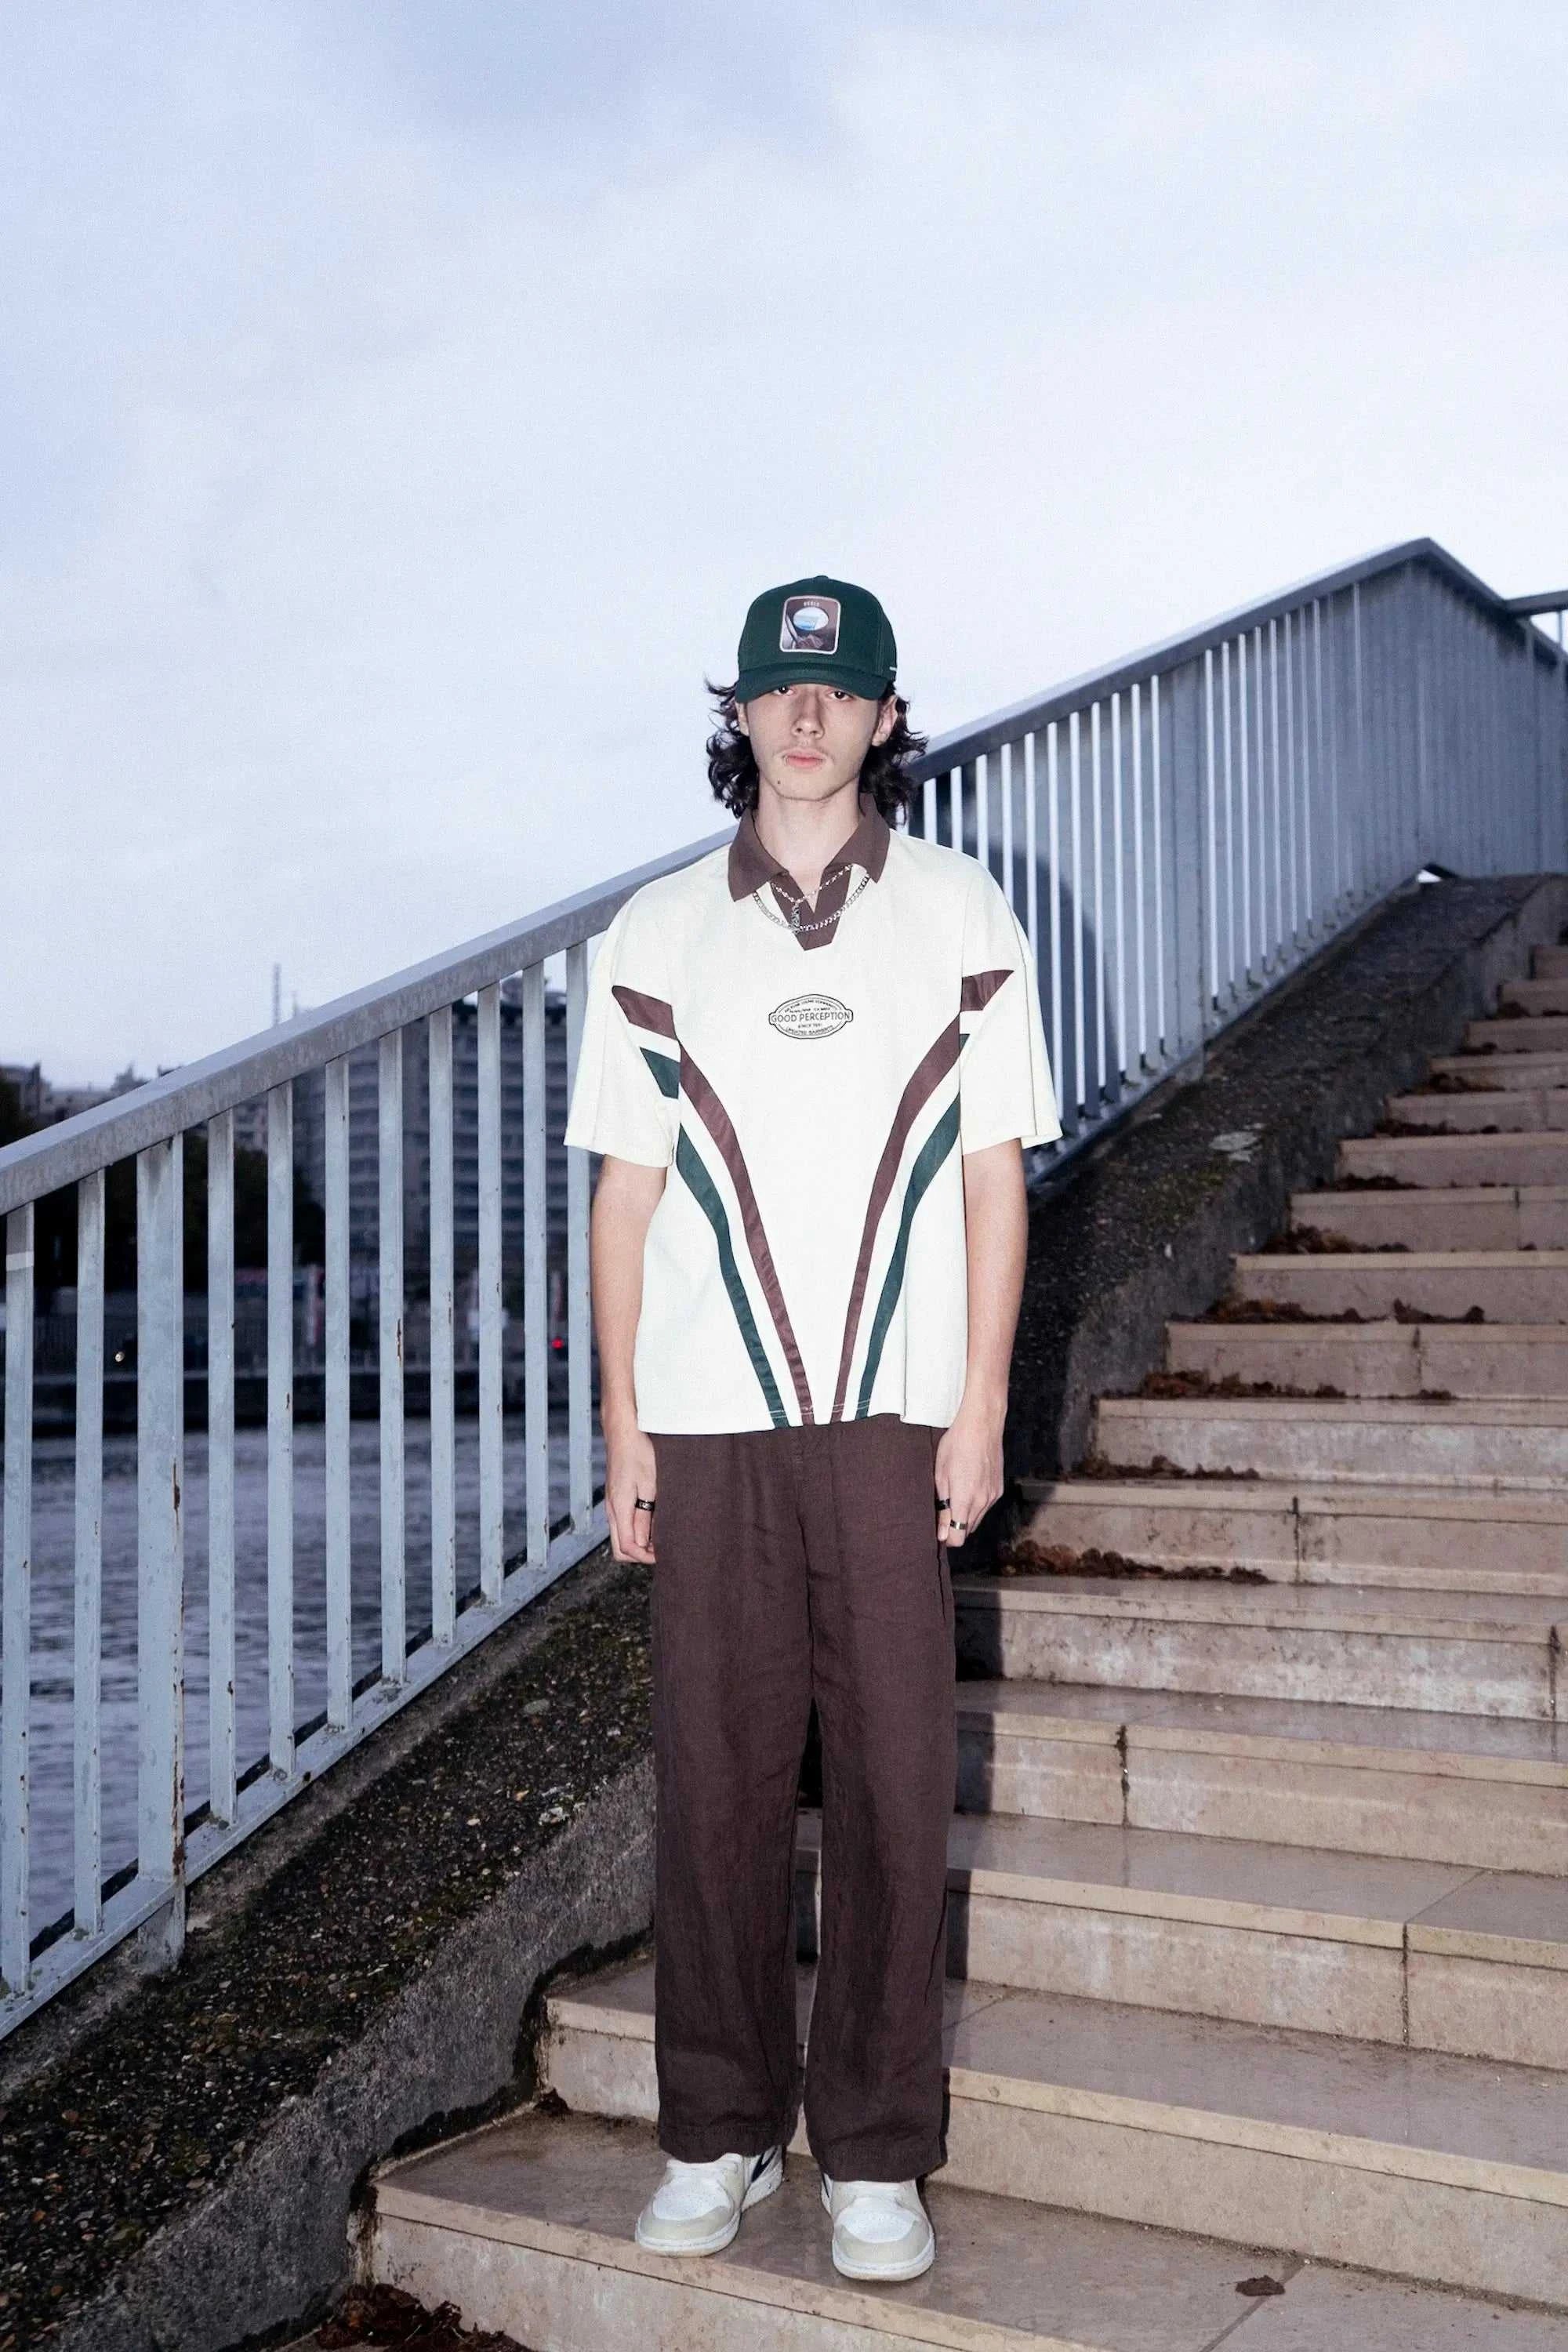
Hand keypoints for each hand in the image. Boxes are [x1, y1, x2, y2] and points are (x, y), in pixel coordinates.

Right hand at [606, 1420, 658, 1562]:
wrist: (623, 1430)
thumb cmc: (639, 1452)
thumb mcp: (650, 1484)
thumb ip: (646, 1516)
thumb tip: (644, 1543)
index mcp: (619, 1508)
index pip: (627, 1548)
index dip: (646, 1557)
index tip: (665, 1554)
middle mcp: (611, 1509)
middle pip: (620, 1548)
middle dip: (641, 1554)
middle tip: (664, 1548)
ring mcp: (612, 1503)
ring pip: (621, 1536)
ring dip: (640, 1542)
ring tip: (663, 1535)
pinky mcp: (617, 1497)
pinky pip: (623, 1523)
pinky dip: (637, 1529)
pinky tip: (654, 1520)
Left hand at [934, 1396, 1004, 1548]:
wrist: (981, 1425)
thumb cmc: (956, 1445)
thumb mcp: (940, 1475)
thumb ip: (943, 1507)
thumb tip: (942, 1532)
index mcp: (965, 1499)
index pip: (958, 1537)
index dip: (947, 1538)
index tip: (938, 1529)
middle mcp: (983, 1501)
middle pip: (967, 1530)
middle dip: (954, 1526)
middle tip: (942, 1509)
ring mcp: (993, 1495)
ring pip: (977, 1519)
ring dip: (965, 1515)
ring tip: (955, 1493)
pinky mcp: (999, 1488)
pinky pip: (985, 1506)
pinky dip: (975, 1505)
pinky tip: (968, 1486)